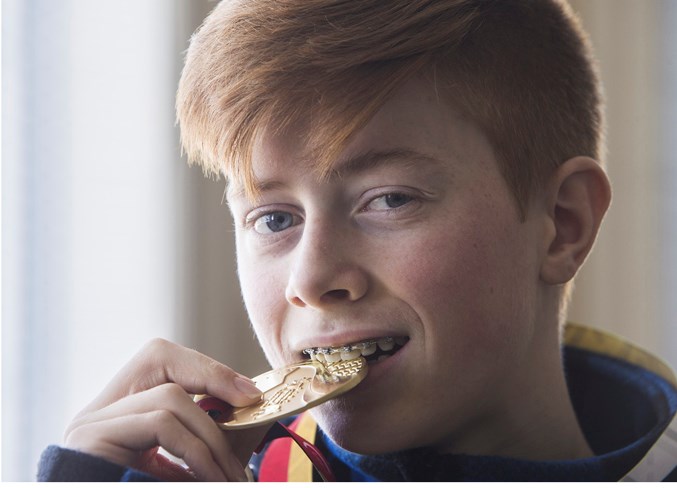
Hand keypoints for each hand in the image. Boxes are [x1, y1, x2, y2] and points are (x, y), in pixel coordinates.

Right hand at [64, 338, 268, 480]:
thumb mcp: (183, 466)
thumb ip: (207, 439)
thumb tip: (251, 413)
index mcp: (120, 414)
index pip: (162, 358)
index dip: (209, 369)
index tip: (250, 395)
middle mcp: (98, 412)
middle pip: (163, 364)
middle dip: (216, 394)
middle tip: (246, 437)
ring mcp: (91, 424)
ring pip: (168, 396)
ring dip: (210, 437)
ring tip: (229, 476)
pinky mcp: (90, 439)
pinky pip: (160, 423)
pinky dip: (195, 450)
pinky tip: (206, 479)